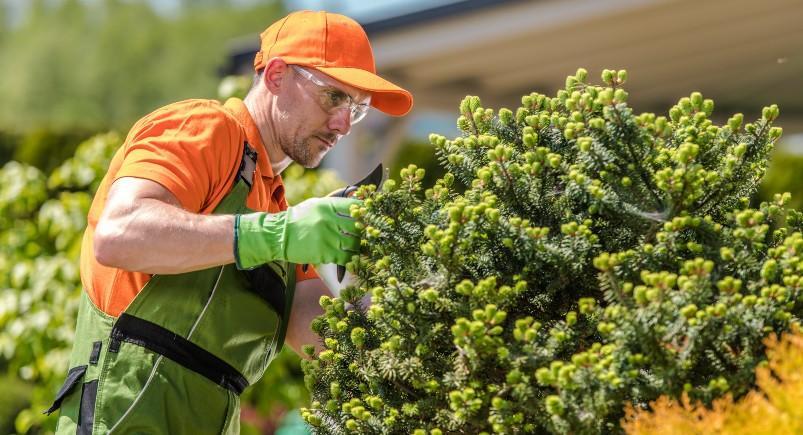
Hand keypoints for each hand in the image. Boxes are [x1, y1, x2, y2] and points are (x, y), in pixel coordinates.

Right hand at [235, 197, 359, 267]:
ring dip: (357, 246)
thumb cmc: (300, 219)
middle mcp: (328, 220)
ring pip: (354, 243)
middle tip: (365, 234)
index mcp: (327, 206)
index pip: (354, 206)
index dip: (364, 212)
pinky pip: (345, 257)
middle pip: (357, 226)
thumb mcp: (316, 205)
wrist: (279, 235)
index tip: (368, 217)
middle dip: (363, 231)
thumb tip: (357, 204)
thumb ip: (335, 205)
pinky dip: (350, 258)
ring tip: (355, 246)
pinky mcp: (324, 253)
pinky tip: (349, 256)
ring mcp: (326, 237)